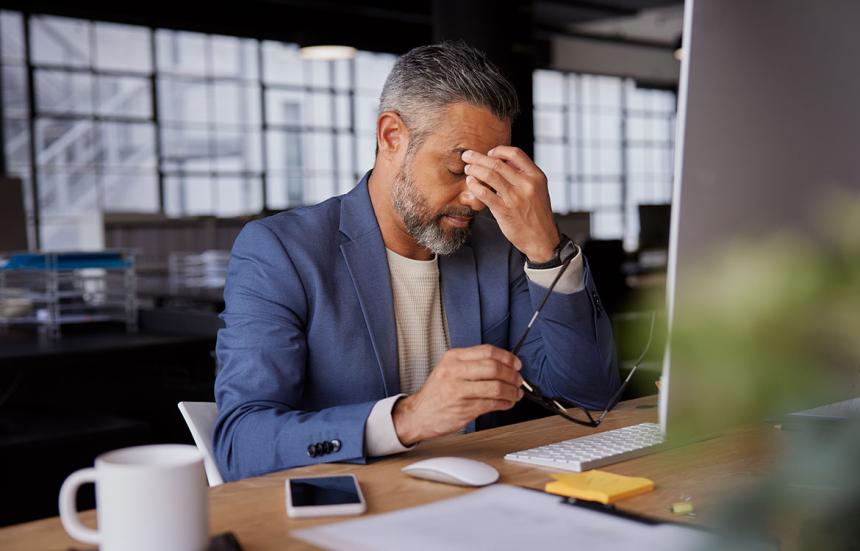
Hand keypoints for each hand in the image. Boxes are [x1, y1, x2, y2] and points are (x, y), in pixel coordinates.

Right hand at [392, 345, 524, 444]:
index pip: (487, 351)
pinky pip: (493, 404)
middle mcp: (455, 372)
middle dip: (512, 375)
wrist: (418, 414)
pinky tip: (507, 403)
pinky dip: (505, 403)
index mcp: (453, 358)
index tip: (516, 363)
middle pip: (494, 368)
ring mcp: (459, 391)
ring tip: (516, 393)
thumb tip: (502, 363)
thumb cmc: (436, 392)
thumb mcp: (448, 368)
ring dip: (512, 391)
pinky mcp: (465, 409)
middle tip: (518, 379)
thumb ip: (471, 363)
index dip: (507, 357)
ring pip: (496, 387)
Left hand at [462, 147, 559, 262]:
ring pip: (489, 175)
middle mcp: (527, 184)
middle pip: (497, 163)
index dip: (499, 151)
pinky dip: (474, 185)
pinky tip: (470, 183)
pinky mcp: (504, 211)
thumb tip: (502, 161)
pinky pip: (484, 193)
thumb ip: (523, 176)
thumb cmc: (537, 214)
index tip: (489, 153)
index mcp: (536, 176)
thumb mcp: (537, 190)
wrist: (542, 239)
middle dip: (478, 157)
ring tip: (467, 169)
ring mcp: (515, 197)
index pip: (515, 154)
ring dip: (474, 169)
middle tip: (467, 155)